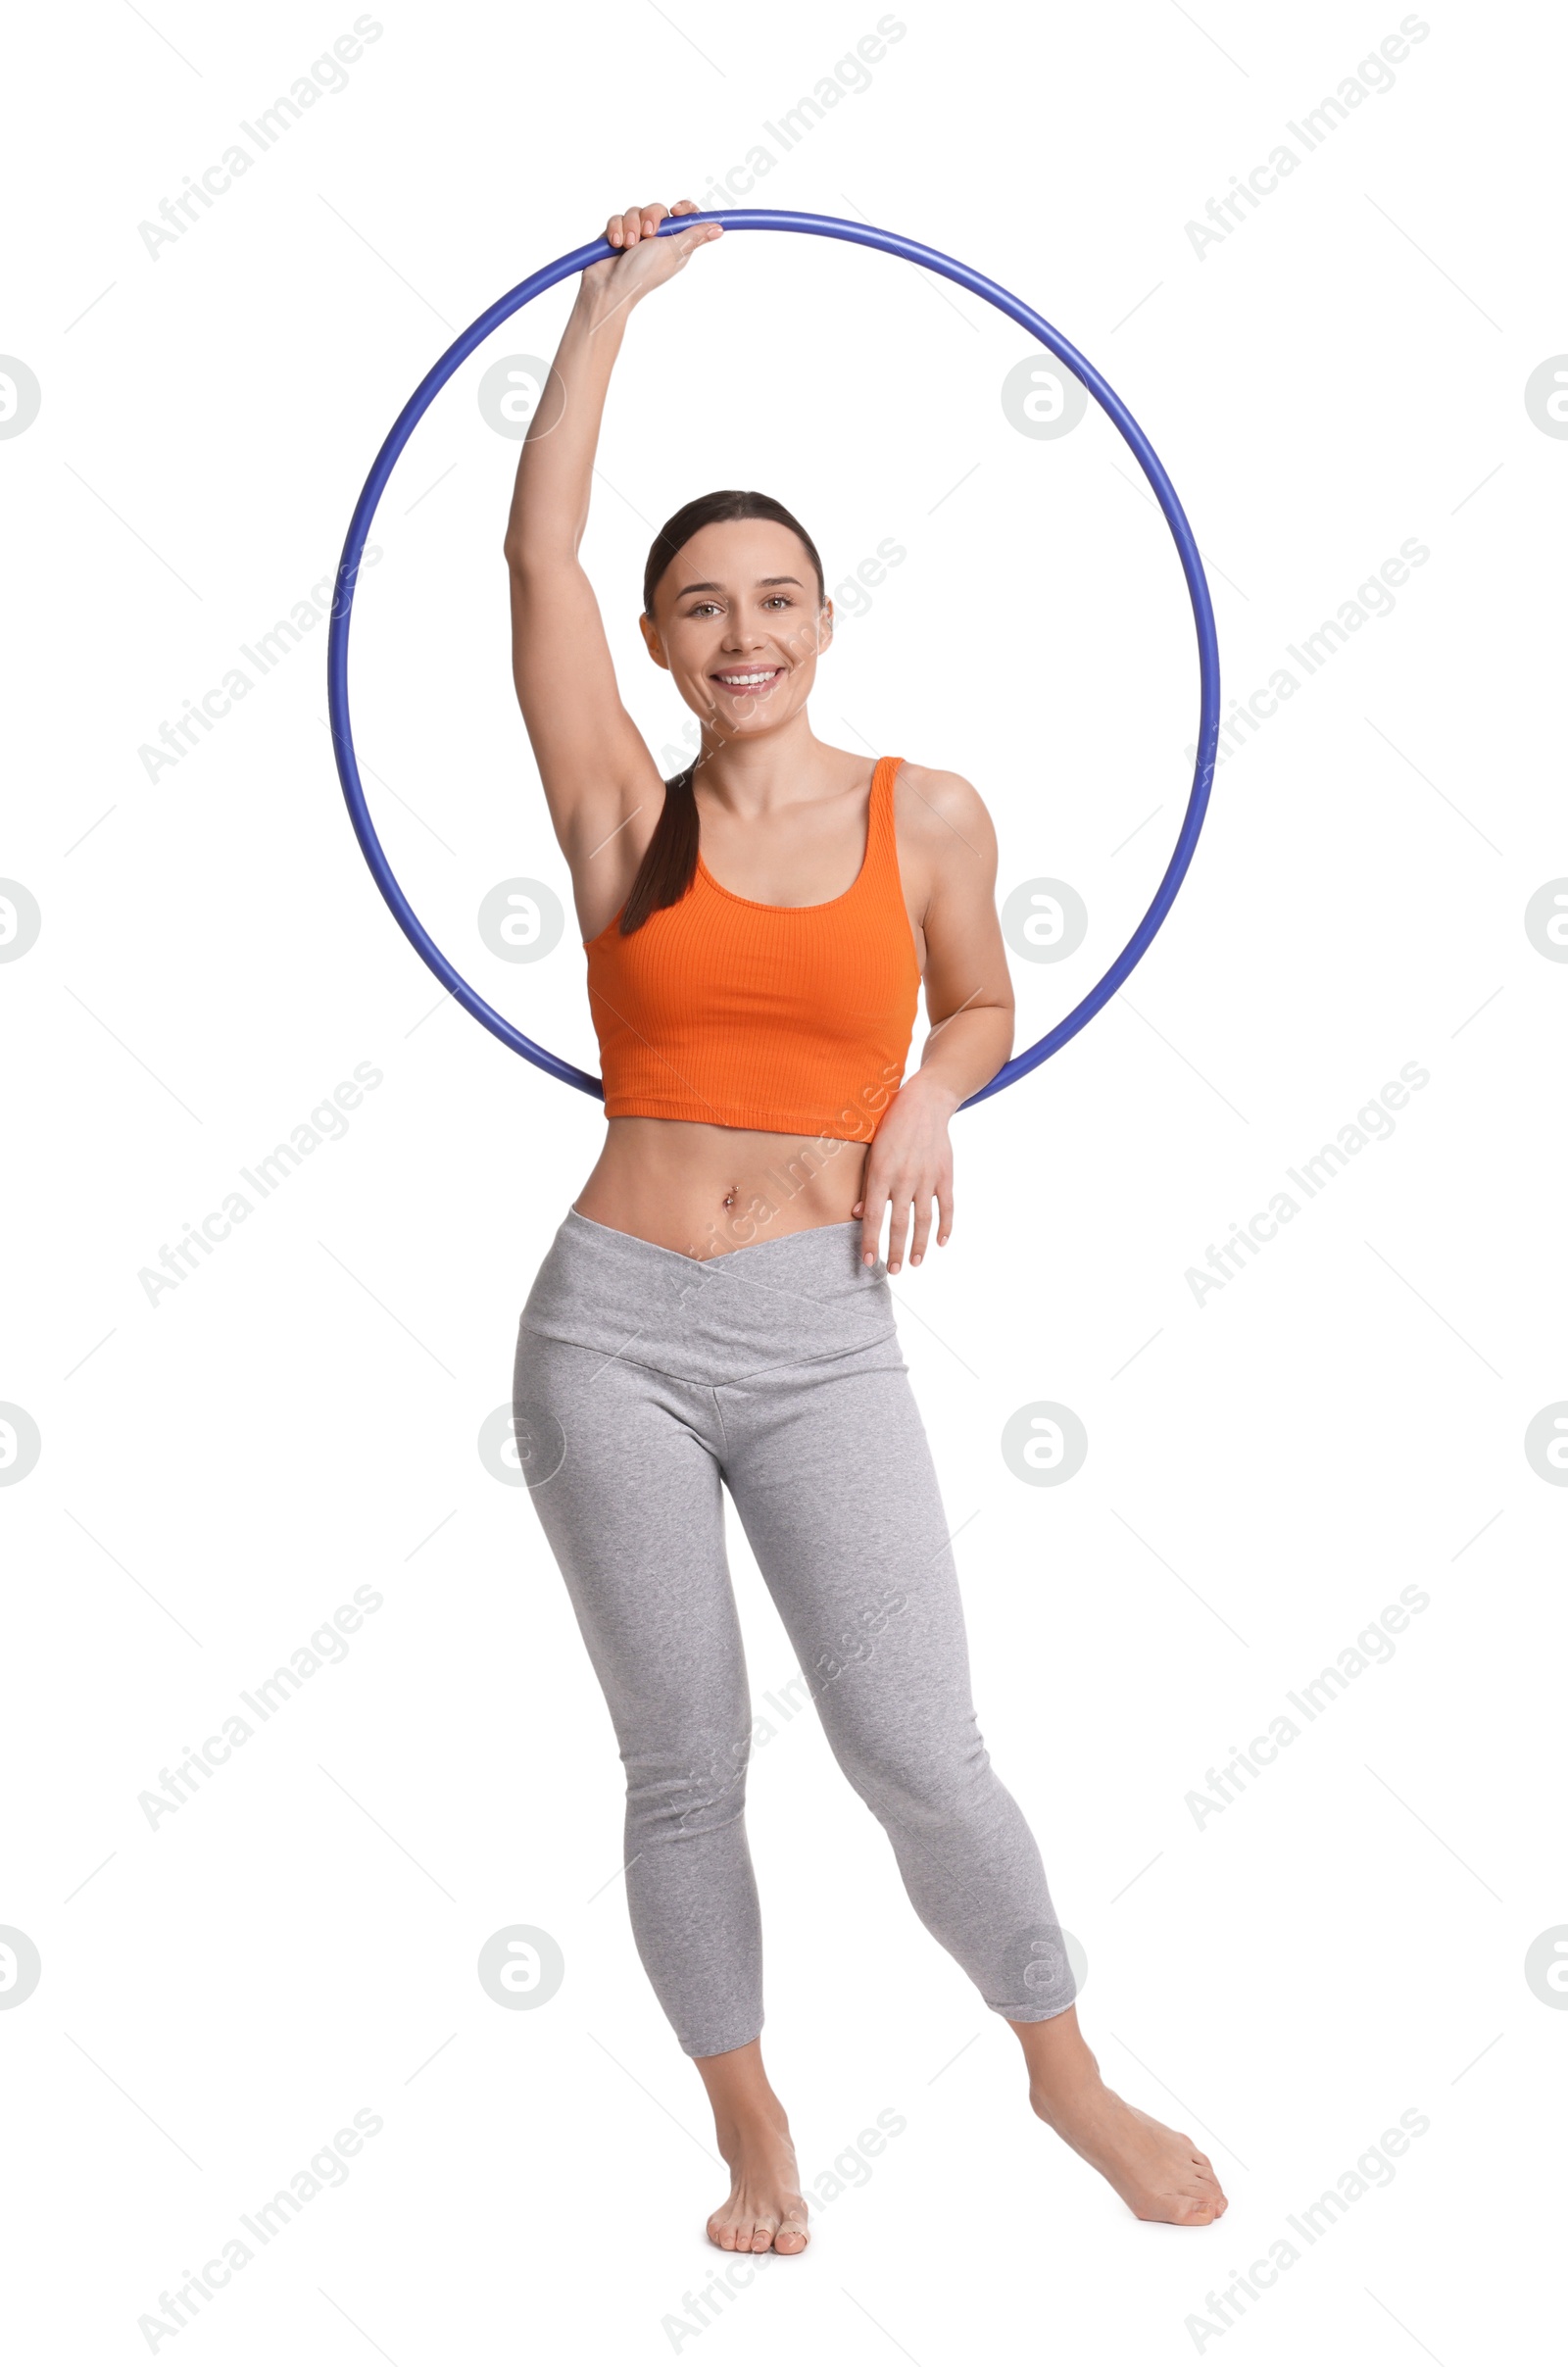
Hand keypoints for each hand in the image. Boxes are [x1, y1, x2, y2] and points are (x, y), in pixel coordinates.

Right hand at [581, 197, 721, 308]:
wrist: (610, 288)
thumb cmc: (643, 274)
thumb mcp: (674, 251)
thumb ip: (694, 236)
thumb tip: (719, 229)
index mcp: (675, 243)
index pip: (684, 216)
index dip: (683, 208)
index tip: (676, 211)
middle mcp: (656, 239)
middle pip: (658, 209)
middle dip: (650, 218)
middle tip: (648, 234)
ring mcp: (636, 236)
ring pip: (635, 211)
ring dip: (630, 227)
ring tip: (627, 245)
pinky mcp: (618, 235)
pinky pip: (617, 218)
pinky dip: (616, 229)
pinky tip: (615, 244)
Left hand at [851, 1073, 958, 1273]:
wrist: (925, 1103)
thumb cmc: (891, 1127)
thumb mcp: (871, 1151)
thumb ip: (867, 1184)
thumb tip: (861, 1214)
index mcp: (882, 1173)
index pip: (875, 1216)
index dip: (871, 1241)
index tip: (868, 1262)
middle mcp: (904, 1178)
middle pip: (899, 1224)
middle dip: (894, 1251)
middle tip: (891, 1271)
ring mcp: (927, 1178)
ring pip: (924, 1220)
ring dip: (919, 1245)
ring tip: (914, 1264)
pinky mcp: (945, 1175)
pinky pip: (947, 1207)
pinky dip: (946, 1226)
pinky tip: (941, 1243)